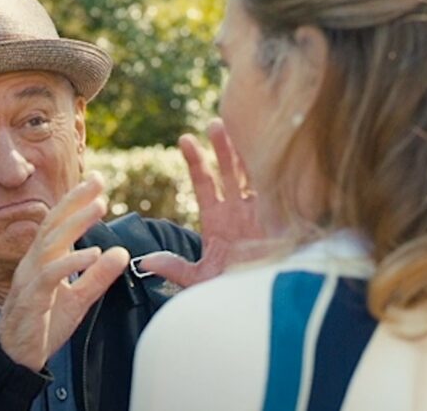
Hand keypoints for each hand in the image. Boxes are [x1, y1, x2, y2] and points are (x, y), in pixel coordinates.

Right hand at [0, 172, 129, 371]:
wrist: (16, 357)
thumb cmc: (43, 324)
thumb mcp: (78, 299)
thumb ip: (98, 277)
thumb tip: (121, 253)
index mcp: (43, 260)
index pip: (59, 223)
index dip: (76, 200)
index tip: (96, 180)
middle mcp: (34, 263)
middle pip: (54, 224)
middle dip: (75, 200)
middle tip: (98, 182)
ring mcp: (30, 279)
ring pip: (51, 243)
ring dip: (75, 223)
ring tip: (99, 207)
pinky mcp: (32, 299)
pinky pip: (50, 275)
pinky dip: (70, 262)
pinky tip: (92, 253)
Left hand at [140, 119, 264, 286]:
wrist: (264, 302)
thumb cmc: (233, 292)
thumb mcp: (201, 279)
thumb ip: (175, 267)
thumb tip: (144, 262)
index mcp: (217, 219)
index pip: (204, 182)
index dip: (196, 161)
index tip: (185, 139)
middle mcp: (238, 210)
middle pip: (228, 171)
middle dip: (222, 147)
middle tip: (215, 123)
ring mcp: (260, 211)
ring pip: (251, 174)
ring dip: (245, 151)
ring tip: (239, 126)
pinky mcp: (281, 216)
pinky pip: (275, 186)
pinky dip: (272, 167)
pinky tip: (270, 146)